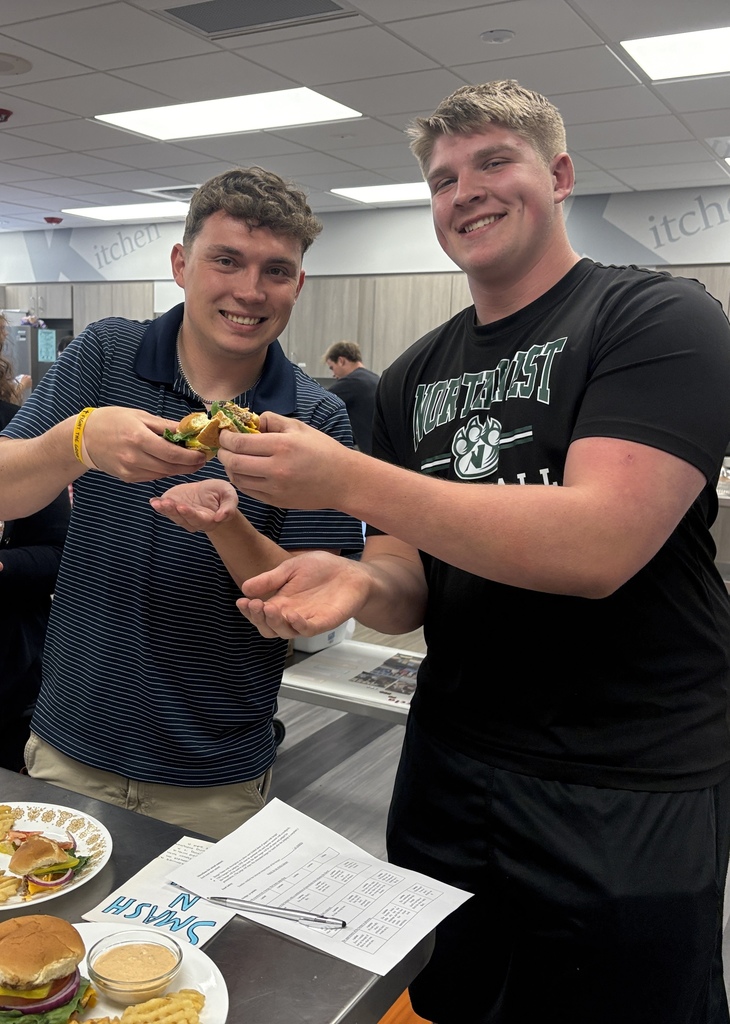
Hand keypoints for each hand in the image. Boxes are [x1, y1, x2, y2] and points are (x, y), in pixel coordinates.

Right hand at [82, 406, 206, 481]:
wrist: (83, 437)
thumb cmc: (112, 421)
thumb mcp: (140, 416)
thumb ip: (165, 425)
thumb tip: (189, 428)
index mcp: (138, 438)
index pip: (172, 453)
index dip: (191, 456)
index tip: (203, 454)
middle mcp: (134, 457)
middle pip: (170, 467)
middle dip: (190, 465)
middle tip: (202, 460)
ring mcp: (130, 470)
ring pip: (163, 474)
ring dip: (179, 470)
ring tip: (191, 462)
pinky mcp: (128, 478)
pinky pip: (153, 477)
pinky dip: (165, 471)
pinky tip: (171, 465)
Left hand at [150, 479, 238, 532]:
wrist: (208, 491)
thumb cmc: (221, 493)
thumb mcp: (229, 495)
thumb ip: (229, 507)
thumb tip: (220, 518)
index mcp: (208, 520)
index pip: (198, 519)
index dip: (190, 514)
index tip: (183, 507)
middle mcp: (192, 521)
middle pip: (182, 519)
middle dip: (174, 511)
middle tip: (168, 503)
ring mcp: (181, 515)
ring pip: (172, 515)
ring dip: (164, 509)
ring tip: (159, 502)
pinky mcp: (173, 507)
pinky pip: (164, 508)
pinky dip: (158, 505)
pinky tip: (153, 501)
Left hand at [217, 411, 356, 509]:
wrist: (342, 481)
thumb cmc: (323, 451)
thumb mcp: (300, 428)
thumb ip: (273, 421)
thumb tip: (252, 421)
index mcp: (282, 446)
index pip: (240, 443)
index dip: (226, 438)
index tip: (224, 434)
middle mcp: (276, 469)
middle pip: (233, 462)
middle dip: (223, 453)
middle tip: (224, 447)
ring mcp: (275, 488)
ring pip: (238, 479)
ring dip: (230, 468)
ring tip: (234, 459)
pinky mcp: (276, 501)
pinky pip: (249, 491)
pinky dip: (241, 480)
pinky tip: (245, 472)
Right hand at [238, 550, 370, 637]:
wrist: (350, 571)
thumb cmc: (321, 569)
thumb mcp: (290, 568)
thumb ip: (270, 579)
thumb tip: (245, 588)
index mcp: (281, 603)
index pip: (260, 614)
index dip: (249, 611)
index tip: (242, 600)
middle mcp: (291, 615)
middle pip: (269, 628)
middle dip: (258, 618)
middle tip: (253, 605)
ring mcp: (307, 620)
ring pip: (285, 632)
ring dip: (274, 622)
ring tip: (268, 608)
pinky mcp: (324, 622)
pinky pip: (308, 630)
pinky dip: (298, 625)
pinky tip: (291, 614)